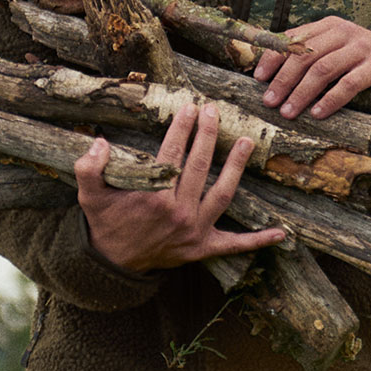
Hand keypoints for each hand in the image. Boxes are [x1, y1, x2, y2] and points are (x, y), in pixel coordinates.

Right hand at [76, 101, 286, 272]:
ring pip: (222, 194)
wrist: (114, 263)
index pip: (171, 154)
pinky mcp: (204, 248)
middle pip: (198, 167)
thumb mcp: (89, 196)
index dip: (181, 128)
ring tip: (245, 142)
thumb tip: (99, 141)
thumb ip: (89, 168)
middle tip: (213, 111)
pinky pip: (234, 245)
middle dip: (207, 135)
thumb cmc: (106, 223)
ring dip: (235, 167)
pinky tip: (281, 232)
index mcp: (153, 197)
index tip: (189, 107)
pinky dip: (258, 241)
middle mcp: (178, 213)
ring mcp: (194, 231)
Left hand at [253, 18, 370, 118]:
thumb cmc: (366, 62)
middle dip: (283, 80)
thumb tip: (272, 75)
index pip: (293, 39)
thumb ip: (312, 55)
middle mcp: (343, 32)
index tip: (258, 79)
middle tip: (269, 102)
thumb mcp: (338, 50)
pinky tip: (319, 114)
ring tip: (288, 112)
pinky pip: (349, 83)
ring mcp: (361, 48)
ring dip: (301, 93)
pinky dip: (331, 100)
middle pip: (304, 56)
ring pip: (323, 69)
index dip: (273, 59)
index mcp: (329, 26)